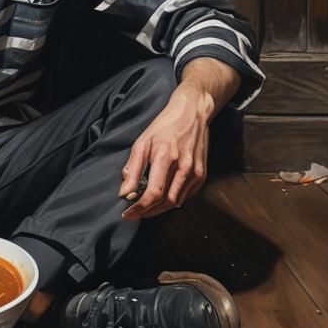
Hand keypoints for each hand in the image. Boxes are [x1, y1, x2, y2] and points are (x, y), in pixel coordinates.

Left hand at [117, 83, 213, 220]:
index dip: (139, 208)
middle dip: (147, 212)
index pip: (153, 193)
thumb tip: (125, 192)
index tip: (127, 214)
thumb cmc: (164, 126)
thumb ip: (133, 168)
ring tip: (144, 208)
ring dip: (159, 209)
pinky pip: (185, 196)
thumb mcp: (142, 142)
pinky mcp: (202, 174)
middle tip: (133, 214)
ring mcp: (195, 172)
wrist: (192, 113)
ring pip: (176, 202)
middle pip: (165, 202)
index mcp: (166, 157)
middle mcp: (184, 167)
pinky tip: (162, 199)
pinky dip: (172, 201)